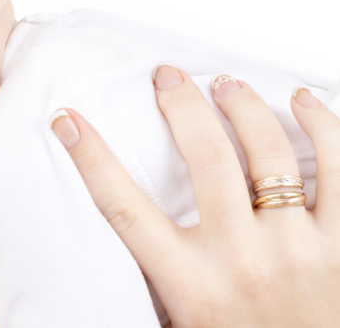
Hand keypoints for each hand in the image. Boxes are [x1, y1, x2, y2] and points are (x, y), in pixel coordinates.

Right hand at [50, 66, 339, 326]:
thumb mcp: (179, 323)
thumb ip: (157, 279)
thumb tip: (117, 247)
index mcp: (189, 283)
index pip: (124, 207)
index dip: (91, 158)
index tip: (69, 121)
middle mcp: (239, 258)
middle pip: (204, 158)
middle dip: (181, 105)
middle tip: (168, 78)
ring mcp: (296, 247)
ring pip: (268, 152)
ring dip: (243, 106)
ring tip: (226, 84)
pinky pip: (338, 170)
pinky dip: (322, 127)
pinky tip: (304, 103)